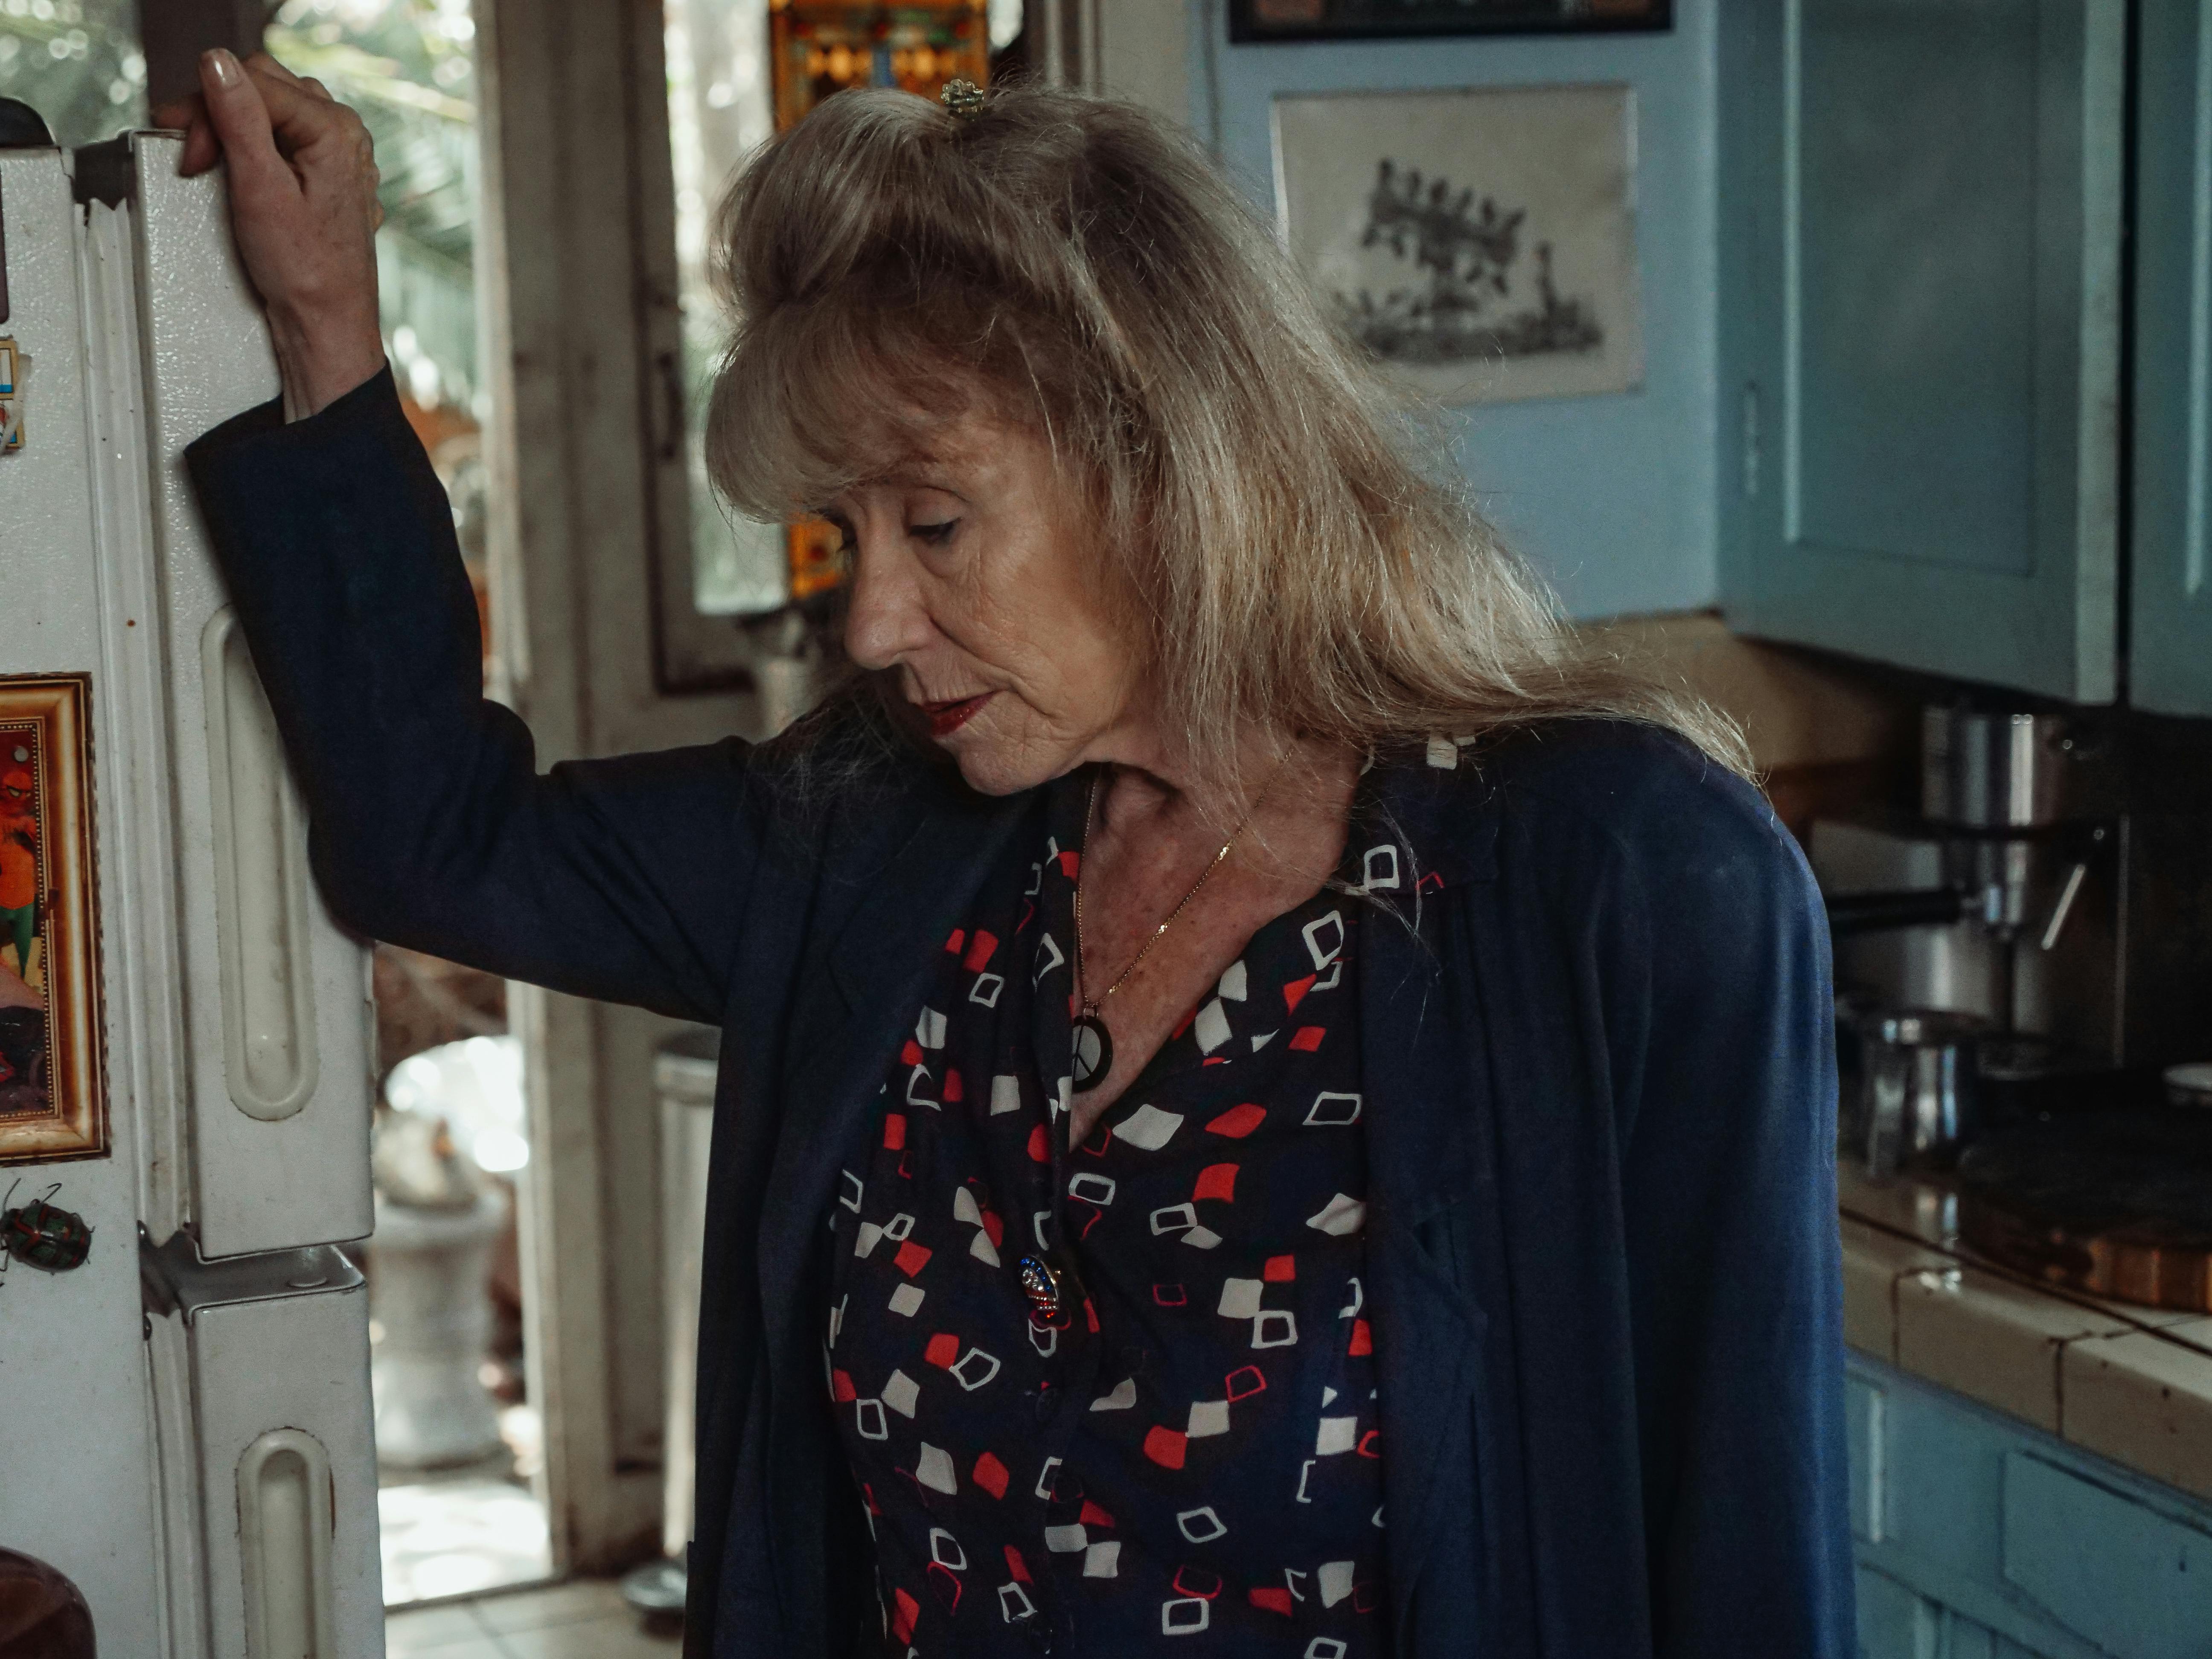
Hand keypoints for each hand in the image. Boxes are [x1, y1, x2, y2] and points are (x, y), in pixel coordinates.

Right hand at [153, 49, 386, 421]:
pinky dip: (251, 148)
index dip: (208, 109)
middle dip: (217, 115)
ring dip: (231, 128)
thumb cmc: (302, 271)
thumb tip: (217, 63)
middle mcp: (345, 135)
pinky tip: (238, 174)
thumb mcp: (259, 188)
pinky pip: (282, 137)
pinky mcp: (326, 175)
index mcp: (336, 130)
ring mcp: (339, 155)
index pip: (253, 80)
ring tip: (210, 166)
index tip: (189, 152)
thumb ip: (239, 119)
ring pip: (269, 109)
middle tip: (193, 158)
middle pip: (262, 87)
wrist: (325, 324)